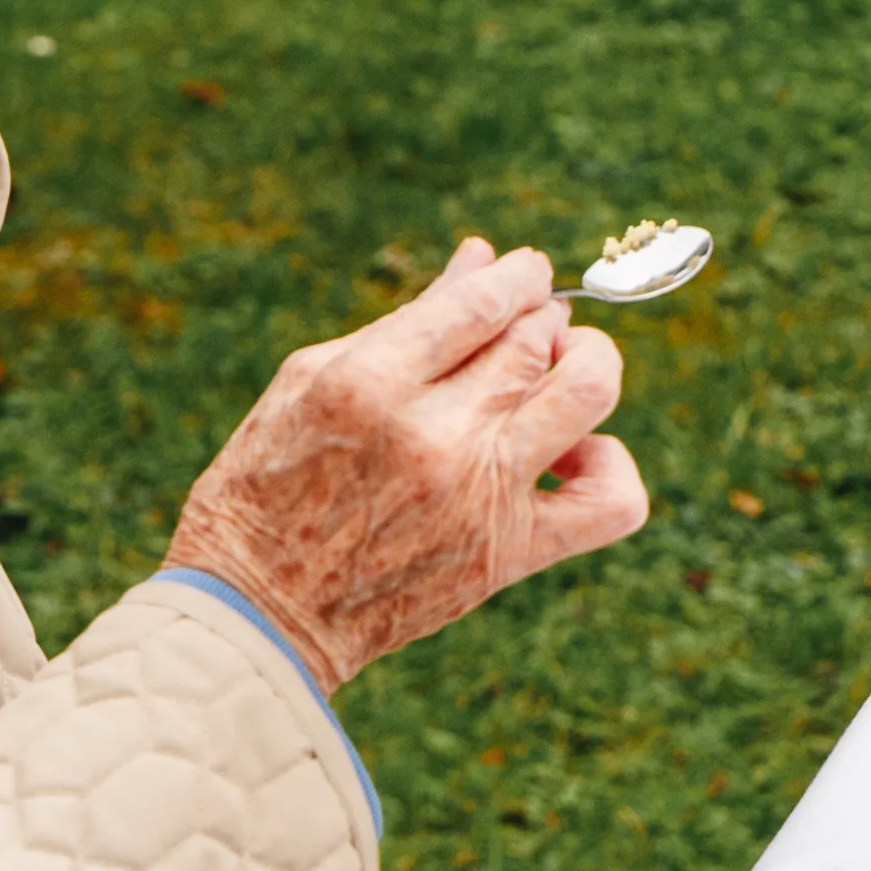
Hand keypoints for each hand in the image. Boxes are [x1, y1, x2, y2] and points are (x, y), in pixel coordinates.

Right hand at [165, 237, 645, 692]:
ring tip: (562, 368)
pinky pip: (610, 502)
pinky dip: (610, 465)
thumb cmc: (272, 480)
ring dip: (587, 362)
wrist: (260, 613)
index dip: (518, 276)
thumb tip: (485, 257)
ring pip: (587, 393)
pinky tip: (573, 453)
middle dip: (540, 318)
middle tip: (526, 324)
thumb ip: (411, 317)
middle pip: (532, 341)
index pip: (482, 302)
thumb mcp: (313, 378)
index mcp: (369, 384)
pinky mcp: (508, 555)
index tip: (524, 271)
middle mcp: (432, 438)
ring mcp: (478, 498)